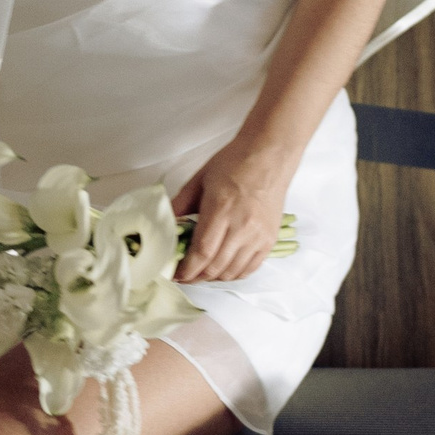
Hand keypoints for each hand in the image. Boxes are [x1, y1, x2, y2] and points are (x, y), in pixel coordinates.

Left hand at [171, 138, 293, 283]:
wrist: (269, 156)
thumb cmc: (235, 163)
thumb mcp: (200, 180)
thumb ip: (180, 204)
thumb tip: (165, 226)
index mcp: (221, 209)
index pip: (202, 252)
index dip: (187, 269)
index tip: (176, 274)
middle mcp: (242, 226)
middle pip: (215, 267)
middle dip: (196, 277)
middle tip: (185, 276)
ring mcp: (258, 236)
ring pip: (232, 272)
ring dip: (214, 278)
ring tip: (202, 273)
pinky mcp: (269, 240)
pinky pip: (250, 269)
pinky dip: (234, 274)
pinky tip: (223, 270)